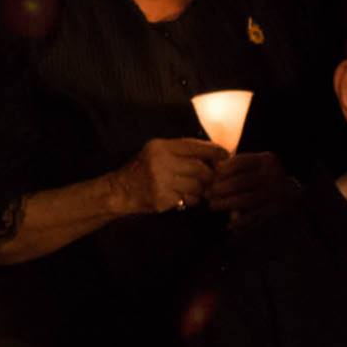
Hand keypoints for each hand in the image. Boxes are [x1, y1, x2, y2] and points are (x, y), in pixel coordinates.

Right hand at [107, 138, 227, 214]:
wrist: (119, 190)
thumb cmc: (143, 168)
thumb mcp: (157, 151)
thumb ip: (181, 150)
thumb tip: (213, 153)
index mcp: (160, 147)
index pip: (194, 146)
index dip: (214, 150)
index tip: (226, 154)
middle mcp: (160, 162)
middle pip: (200, 168)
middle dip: (210, 175)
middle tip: (211, 178)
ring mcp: (161, 183)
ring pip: (197, 186)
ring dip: (201, 189)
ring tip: (196, 188)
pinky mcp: (162, 200)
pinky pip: (188, 200)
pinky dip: (191, 200)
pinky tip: (183, 197)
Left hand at [207, 151, 295, 215]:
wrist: (290, 189)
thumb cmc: (261, 175)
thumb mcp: (253, 164)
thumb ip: (233, 166)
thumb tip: (213, 170)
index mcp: (265, 160)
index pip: (239, 163)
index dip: (222, 171)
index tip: (209, 177)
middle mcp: (273, 174)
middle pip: (242, 182)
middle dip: (221, 189)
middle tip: (207, 194)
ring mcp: (276, 192)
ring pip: (247, 200)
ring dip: (227, 204)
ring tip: (212, 205)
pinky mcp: (277, 208)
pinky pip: (256, 216)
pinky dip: (240, 221)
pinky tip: (229, 224)